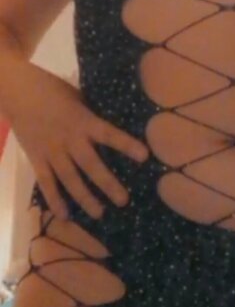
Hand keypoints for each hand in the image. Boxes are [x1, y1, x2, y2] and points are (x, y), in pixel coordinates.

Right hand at [9, 63, 149, 219]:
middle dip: (107, 183)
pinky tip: (65, 216)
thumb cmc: (53, 90)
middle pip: (90, 165)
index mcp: (83, 121)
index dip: (126, 144)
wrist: (17, 91)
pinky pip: (46, 182)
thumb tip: (114, 126)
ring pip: (69, 179)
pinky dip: (54, 200)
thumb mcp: (77, 97)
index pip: (108, 134)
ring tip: (99, 214)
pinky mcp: (36, 159)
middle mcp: (69, 139)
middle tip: (123, 200)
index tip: (145, 156)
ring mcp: (52, 151)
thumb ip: (92, 116)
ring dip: (84, 198)